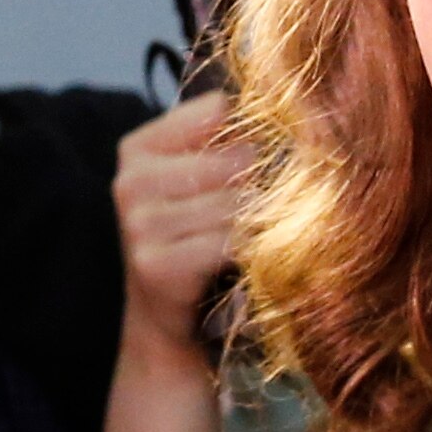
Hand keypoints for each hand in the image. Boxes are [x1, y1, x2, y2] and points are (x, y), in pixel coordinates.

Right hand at [113, 87, 251, 354]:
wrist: (164, 319)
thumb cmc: (192, 239)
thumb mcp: (199, 183)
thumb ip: (227, 145)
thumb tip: (299, 114)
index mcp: (139, 149)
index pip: (217, 111)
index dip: (255, 130)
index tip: (270, 155)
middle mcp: (132, 181)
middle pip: (234, 157)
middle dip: (264, 180)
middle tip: (275, 204)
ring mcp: (139, 224)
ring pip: (235, 202)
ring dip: (262, 219)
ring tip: (264, 233)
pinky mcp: (156, 264)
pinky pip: (228, 242)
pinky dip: (250, 251)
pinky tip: (249, 259)